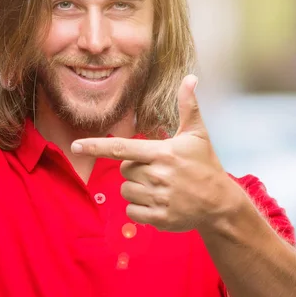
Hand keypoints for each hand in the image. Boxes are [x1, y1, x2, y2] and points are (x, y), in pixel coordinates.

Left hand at [71, 75, 242, 232]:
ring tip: (160, 187)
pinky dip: (140, 208)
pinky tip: (158, 203)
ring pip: (126, 191)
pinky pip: (131, 212)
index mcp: (162, 153)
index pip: (121, 148)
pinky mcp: (159, 218)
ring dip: (137, 189)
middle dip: (135, 169)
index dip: (96, 146)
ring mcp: (158, 198)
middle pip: (124, 170)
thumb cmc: (205, 165)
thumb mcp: (197, 134)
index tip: (75, 146)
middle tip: (158, 170)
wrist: (221, 204)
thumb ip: (188, 106)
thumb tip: (190, 78)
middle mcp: (158, 176)